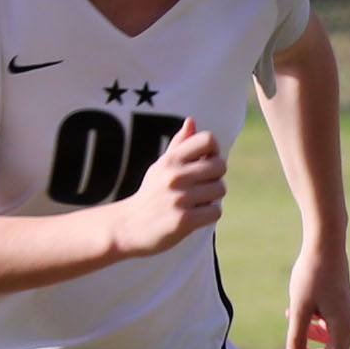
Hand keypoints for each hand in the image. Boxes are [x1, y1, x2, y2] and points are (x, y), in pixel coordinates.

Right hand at [115, 120, 224, 257]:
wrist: (128, 227)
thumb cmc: (151, 195)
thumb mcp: (160, 167)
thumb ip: (178, 145)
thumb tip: (192, 121)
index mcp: (170, 160)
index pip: (208, 140)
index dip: (214, 151)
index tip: (206, 163)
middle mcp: (175, 176)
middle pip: (220, 165)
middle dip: (215, 177)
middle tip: (201, 187)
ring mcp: (180, 198)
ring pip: (220, 189)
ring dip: (212, 198)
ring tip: (195, 203)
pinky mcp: (184, 220)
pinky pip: (215, 212)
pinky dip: (208, 215)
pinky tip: (194, 216)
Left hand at [284, 243, 349, 348]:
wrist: (326, 243)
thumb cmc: (311, 274)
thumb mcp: (299, 308)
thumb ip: (296, 335)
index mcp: (342, 326)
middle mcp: (349, 321)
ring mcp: (347, 311)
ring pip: (332, 338)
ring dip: (312, 338)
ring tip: (293, 322)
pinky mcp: (342, 301)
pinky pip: (332, 324)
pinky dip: (316, 324)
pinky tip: (298, 309)